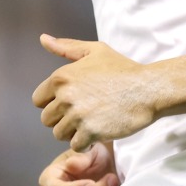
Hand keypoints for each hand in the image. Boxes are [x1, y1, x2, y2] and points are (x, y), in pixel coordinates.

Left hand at [31, 34, 156, 151]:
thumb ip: (66, 47)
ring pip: (58, 134)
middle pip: (46, 119)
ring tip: (88, 124)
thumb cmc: (122, 69)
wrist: (147, 89)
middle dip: (61, 119)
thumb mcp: (94, 51)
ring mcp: (77, 115)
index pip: (38, 100)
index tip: (69, 103)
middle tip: (81, 115)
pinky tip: (96, 134)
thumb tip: (43, 39)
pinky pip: (75, 146)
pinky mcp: (91, 132)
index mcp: (61, 77)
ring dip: (72, 133)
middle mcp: (65, 96)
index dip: (52, 103)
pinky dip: (84, 144)